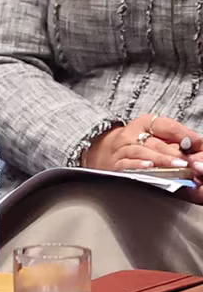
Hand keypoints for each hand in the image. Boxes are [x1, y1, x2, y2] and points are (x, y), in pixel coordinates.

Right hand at [81, 114, 202, 172]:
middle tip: (190, 160)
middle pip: (155, 142)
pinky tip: (150, 167)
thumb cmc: (133, 143)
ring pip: (142, 152)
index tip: (197, 142)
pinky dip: (138, 165)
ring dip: (161, 160)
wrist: (100, 151)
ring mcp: (121, 150)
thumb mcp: (153, 134)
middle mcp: (131, 135)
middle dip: (174, 152)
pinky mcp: (115, 164)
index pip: (165, 125)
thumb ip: (175, 139)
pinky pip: (127, 163)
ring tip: (177, 165)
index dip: (182, 134)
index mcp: (144, 124)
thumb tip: (197, 145)